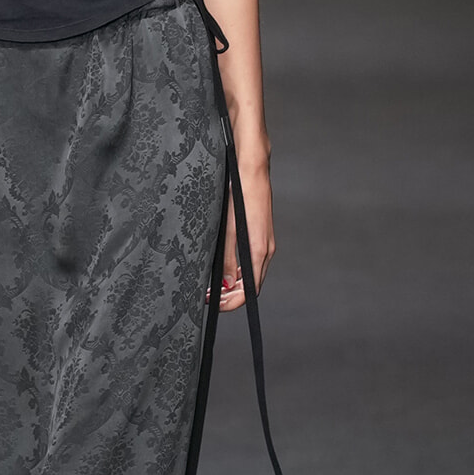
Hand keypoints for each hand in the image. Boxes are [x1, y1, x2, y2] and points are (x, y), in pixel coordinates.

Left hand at [217, 160, 273, 310]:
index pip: (250, 291)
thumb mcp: (228, 229)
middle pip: (252, 285)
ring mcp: (265, 242)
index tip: (214, 304)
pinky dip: (240, 270)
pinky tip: (225, 267)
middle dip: (230, 295)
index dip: (232, 303)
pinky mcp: (262, 234)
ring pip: (252, 274)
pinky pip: (253, 261)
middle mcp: (266, 250)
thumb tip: (227, 284)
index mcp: (258, 251)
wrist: (251, 170)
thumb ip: (229, 259)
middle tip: (207, 295)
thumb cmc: (239, 195)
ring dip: (234, 284)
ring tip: (212, 284)